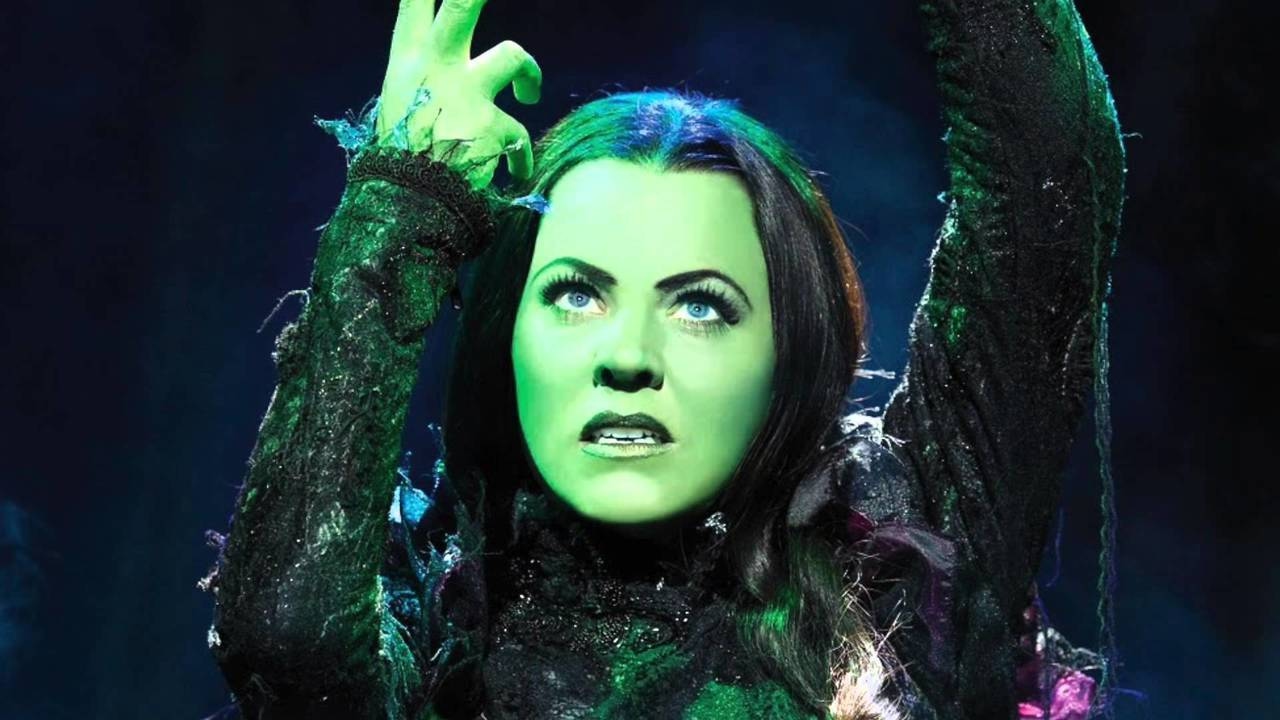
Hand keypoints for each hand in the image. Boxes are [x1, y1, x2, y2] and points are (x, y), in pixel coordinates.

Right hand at [376, 0, 541, 188]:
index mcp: (407, 60)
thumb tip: (452, 80)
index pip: (415, 3)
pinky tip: (515, 173)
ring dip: (529, 73)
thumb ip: (425, 82)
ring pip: (514, 56)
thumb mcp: (401, 107)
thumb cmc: (400, 161)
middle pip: (461, 5)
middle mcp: (435, 66)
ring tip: (529, 92)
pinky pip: (520, 137)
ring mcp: (465, 94)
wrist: (406, 208)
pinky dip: (519, 157)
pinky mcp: (492, 127)